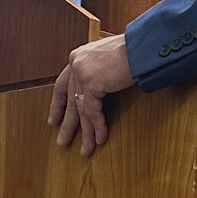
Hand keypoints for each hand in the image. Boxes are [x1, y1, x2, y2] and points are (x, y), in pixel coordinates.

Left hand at [50, 35, 134, 155]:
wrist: (142, 47)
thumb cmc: (132, 52)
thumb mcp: (108, 59)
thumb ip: (98, 72)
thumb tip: (97, 92)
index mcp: (78, 57)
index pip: (62, 84)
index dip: (58, 105)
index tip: (54, 119)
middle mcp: (76, 64)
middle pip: (70, 100)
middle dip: (68, 124)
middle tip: (62, 140)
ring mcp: (82, 73)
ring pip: (81, 110)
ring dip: (85, 132)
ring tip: (85, 150)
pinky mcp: (91, 83)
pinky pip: (93, 112)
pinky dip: (98, 127)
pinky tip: (100, 139)